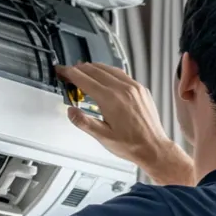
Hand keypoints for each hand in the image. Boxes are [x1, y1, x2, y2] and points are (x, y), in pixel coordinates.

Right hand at [56, 62, 193, 185]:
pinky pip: (121, 74)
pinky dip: (108, 71)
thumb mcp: (102, 137)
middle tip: (68, 71)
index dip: (70, 74)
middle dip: (79, 69)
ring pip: (109, 69)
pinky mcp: (141, 89)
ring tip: (82, 70)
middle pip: (95, 71)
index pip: (85, 80)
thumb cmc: (130, 144)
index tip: (62, 71)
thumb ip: (84, 122)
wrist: (154, 147)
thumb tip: (70, 111)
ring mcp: (134, 87)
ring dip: (93, 68)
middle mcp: (123, 89)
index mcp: (111, 99)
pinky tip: (104, 75)